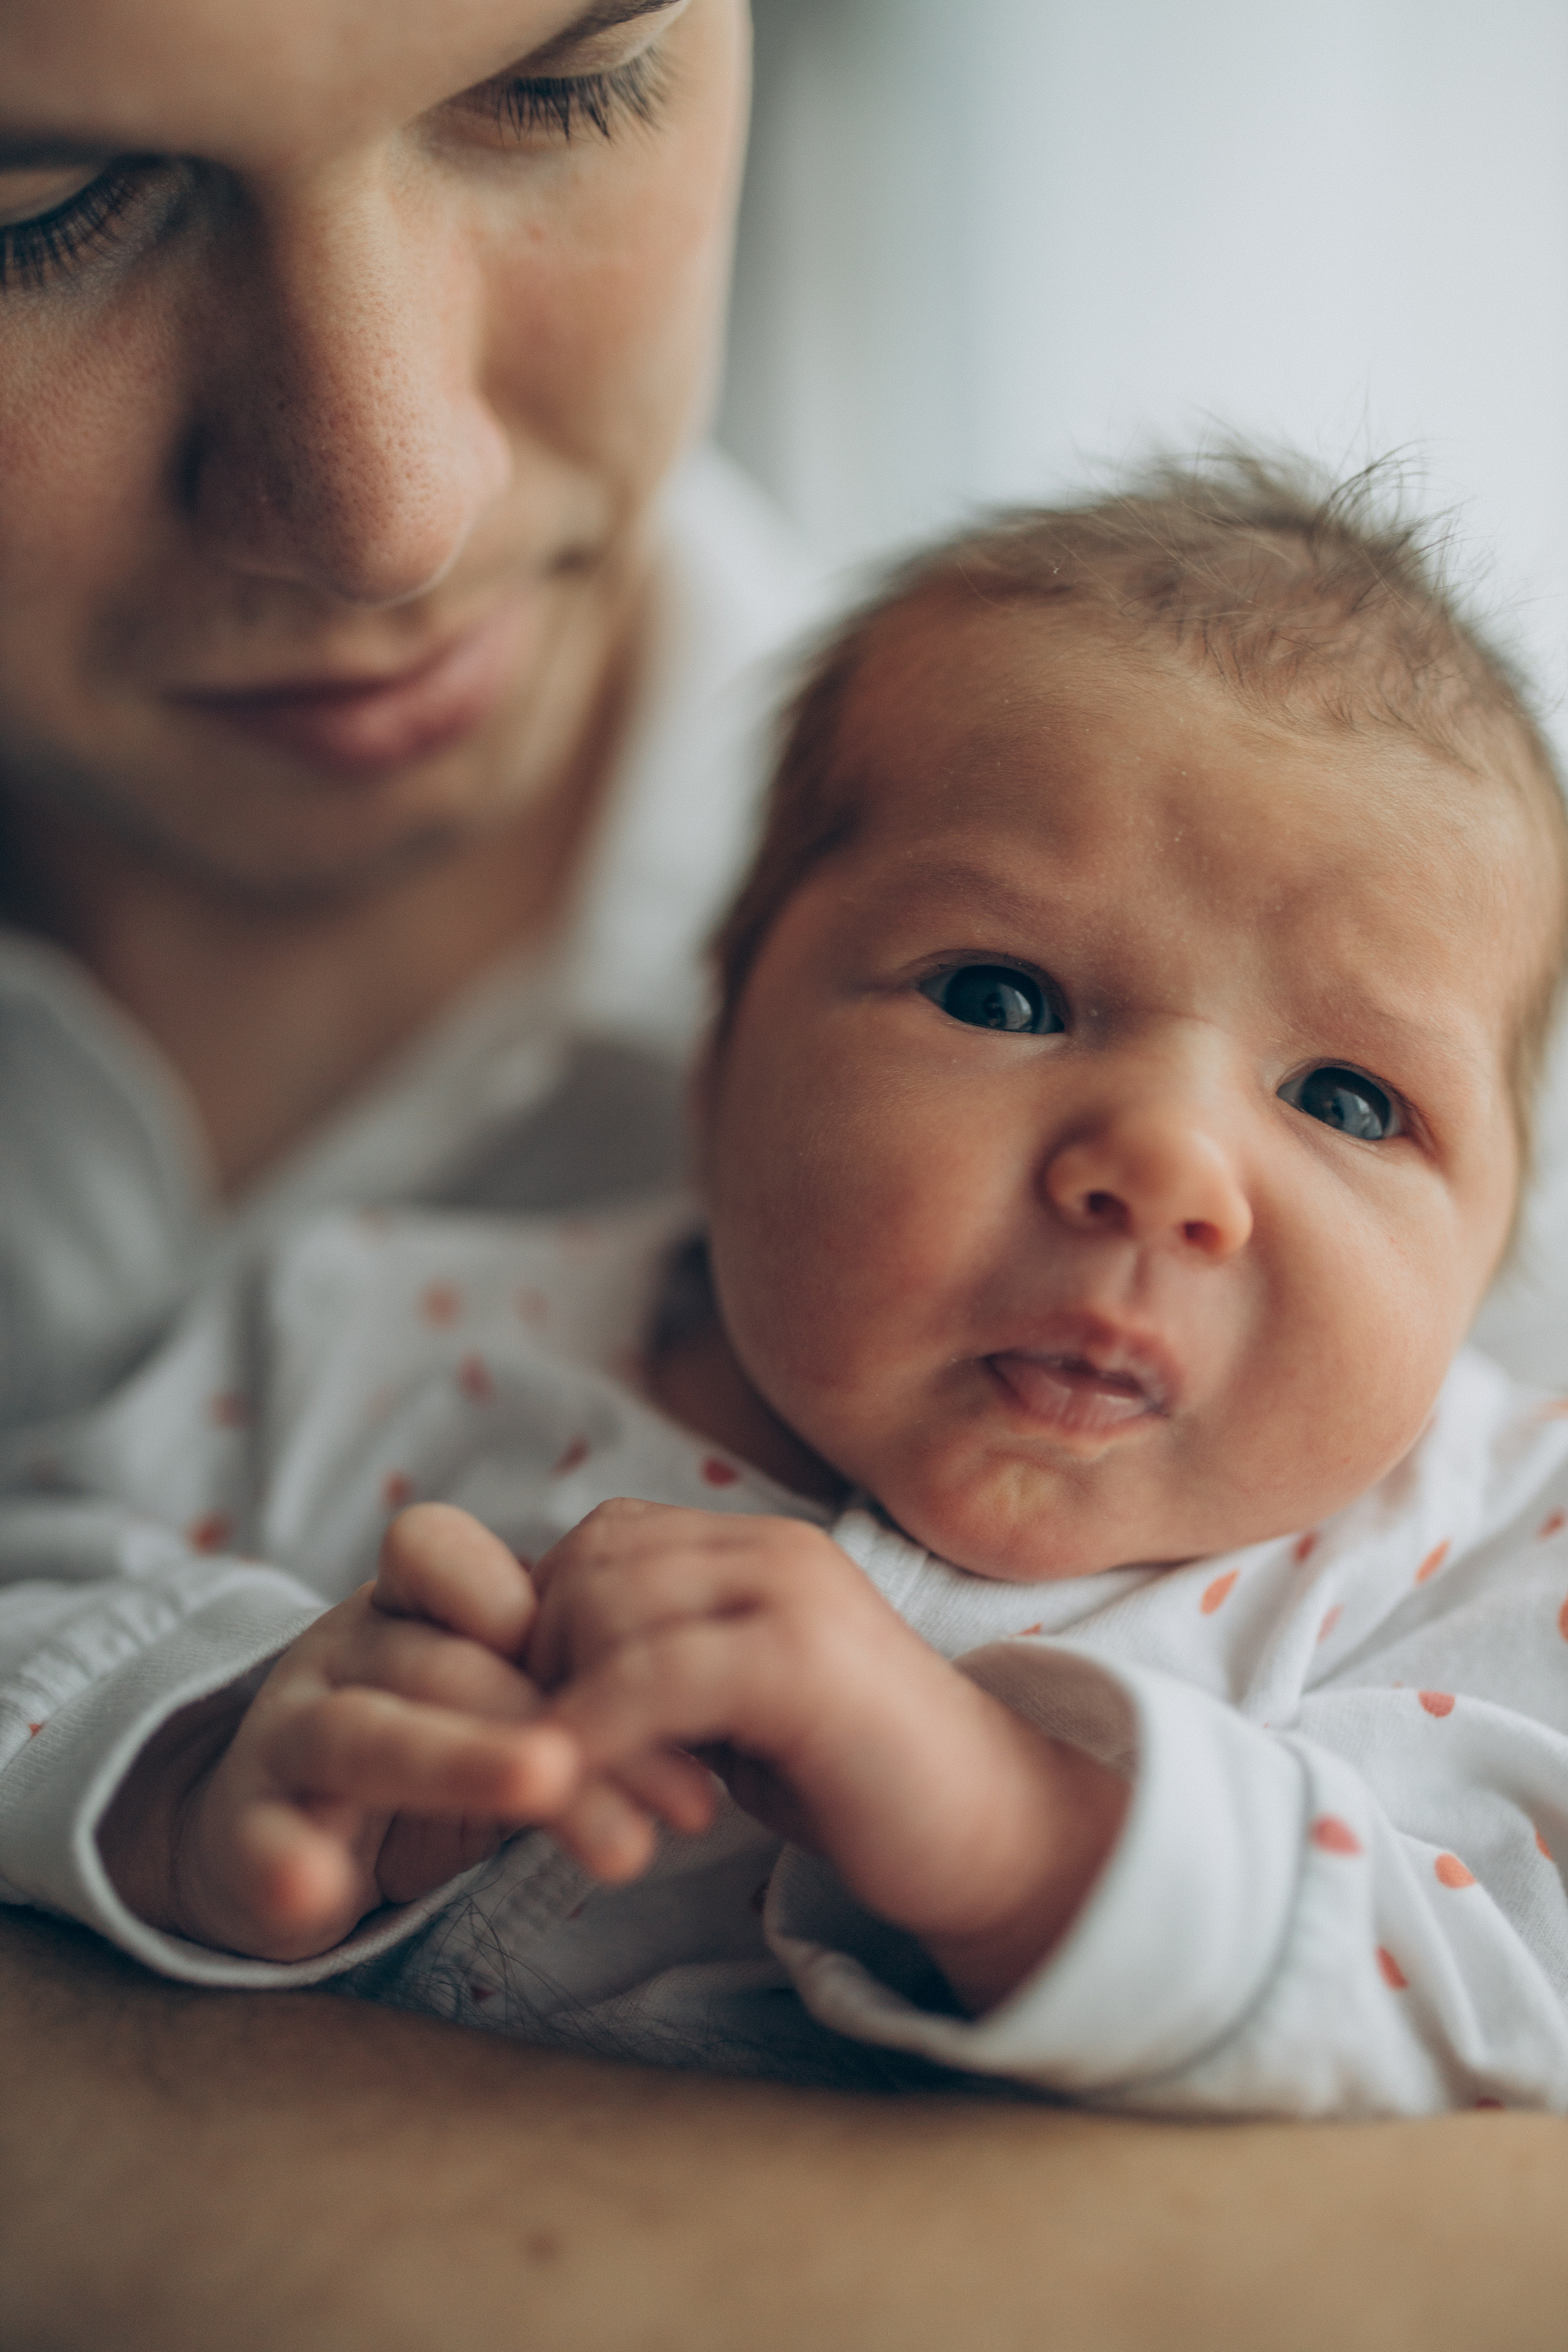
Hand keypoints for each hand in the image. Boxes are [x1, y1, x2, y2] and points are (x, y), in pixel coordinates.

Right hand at [98, 1505, 688, 1962]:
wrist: (271, 1828)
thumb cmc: (432, 1749)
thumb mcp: (508, 1710)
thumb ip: (582, 1698)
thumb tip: (722, 1724)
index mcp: (406, 1606)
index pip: (446, 1557)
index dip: (534, 1601)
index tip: (650, 1660)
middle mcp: (344, 1653)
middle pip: (450, 1663)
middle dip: (562, 1719)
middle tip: (679, 1796)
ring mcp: (286, 1737)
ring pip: (365, 1733)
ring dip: (458, 1760)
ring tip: (547, 1786)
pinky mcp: (244, 1833)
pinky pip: (259, 1842)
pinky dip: (286, 1864)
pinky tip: (319, 1890)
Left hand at [521, 1500, 1128, 2009]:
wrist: (994, 1836)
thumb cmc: (858, 1782)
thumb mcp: (737, 1708)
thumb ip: (661, 1667)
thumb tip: (543, 1667)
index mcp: (761, 1547)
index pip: (603, 1538)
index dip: (546, 1622)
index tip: (544, 1720)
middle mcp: (776, 1547)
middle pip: (590, 1561)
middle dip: (541, 1661)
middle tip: (553, 1762)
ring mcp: (793, 1595)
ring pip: (609, 1606)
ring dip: (567, 1706)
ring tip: (591, 1794)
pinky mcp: (801, 1662)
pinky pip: (654, 1673)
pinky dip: (600, 1732)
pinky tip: (588, 1795)